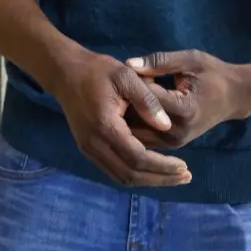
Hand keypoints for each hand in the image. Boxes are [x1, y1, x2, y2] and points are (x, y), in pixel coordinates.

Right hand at [45, 47, 190, 187]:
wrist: (64, 72)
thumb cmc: (97, 70)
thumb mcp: (127, 76)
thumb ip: (148, 101)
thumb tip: (167, 126)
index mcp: (105, 126)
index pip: (138, 158)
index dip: (163, 165)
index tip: (184, 166)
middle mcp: (94, 144)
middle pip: (130, 174)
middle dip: (160, 178)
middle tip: (185, 177)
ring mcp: (88, 148)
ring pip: (121, 176)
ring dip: (148, 180)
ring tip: (173, 177)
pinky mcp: (87, 148)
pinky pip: (113, 170)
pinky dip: (134, 174)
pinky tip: (152, 169)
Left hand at [125, 49, 250, 148]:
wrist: (235, 97)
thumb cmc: (214, 74)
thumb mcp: (191, 60)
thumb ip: (160, 61)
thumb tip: (129, 63)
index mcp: (184, 109)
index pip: (146, 98)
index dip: (132, 83)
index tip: (124, 70)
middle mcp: (177, 131)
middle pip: (137, 120)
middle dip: (124, 103)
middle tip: (116, 86)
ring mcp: (174, 142)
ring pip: (136, 133)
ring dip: (125, 117)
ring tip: (120, 97)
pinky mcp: (171, 145)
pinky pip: (143, 138)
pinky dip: (132, 125)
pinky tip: (128, 108)